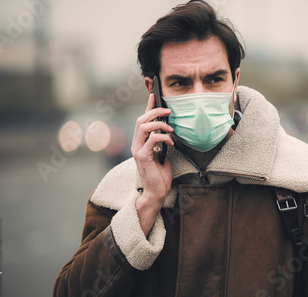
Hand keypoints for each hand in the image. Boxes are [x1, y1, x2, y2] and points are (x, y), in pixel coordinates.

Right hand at [131, 92, 173, 235]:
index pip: (143, 119)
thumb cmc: (160, 174)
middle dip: (154, 111)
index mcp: (141, 142)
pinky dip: (162, 137)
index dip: (148, 106)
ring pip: (143, 127)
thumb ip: (162, 141)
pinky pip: (151, 140)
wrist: (156, 191)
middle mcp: (136, 144)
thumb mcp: (163, 153)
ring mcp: (137, 150)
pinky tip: (171, 142)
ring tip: (171, 128)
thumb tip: (169, 127)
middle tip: (168, 110)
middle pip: (141, 119)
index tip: (154, 94)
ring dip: (159, 123)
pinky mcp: (142, 157)